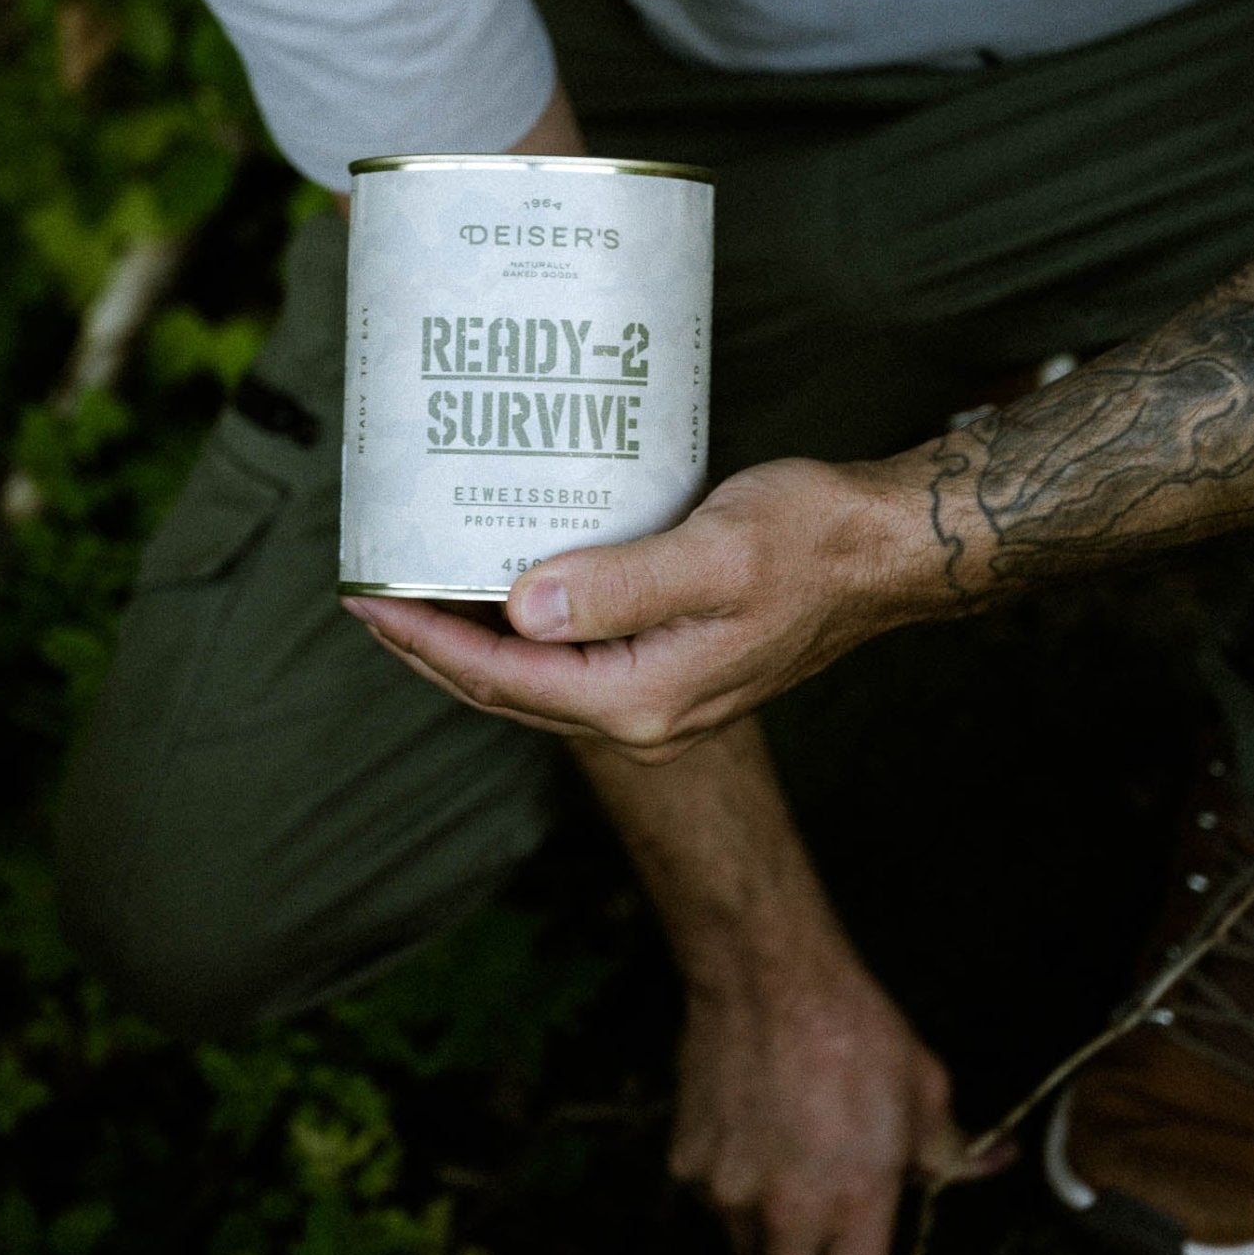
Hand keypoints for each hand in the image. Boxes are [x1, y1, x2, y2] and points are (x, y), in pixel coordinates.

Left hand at [342, 455, 935, 761]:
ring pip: (537, 681)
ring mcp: (662, 697)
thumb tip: (521, 609)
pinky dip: (523, 635)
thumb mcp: (715, 551)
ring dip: (471, 646)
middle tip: (368, 599)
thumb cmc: (812, 540)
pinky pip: (572, 662)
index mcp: (644, 697)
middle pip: (508, 691)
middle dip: (431, 649)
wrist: (886, 552)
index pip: (504, 678)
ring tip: (415, 596)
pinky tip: (502, 592)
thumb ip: (620, 585)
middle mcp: (647, 714)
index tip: (367, 601)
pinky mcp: (674, 667)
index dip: (425, 642)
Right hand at [671, 935, 1006, 1254]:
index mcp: (855, 1205)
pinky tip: (749, 1166)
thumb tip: (994, 1163)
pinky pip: (713, 1207)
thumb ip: (953, 1147)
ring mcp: (729, 1193)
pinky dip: (732, 1205)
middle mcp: (787, 1214)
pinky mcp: (688, 1164)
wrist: (765, 974)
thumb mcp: (923, 1086)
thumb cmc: (853, 1027)